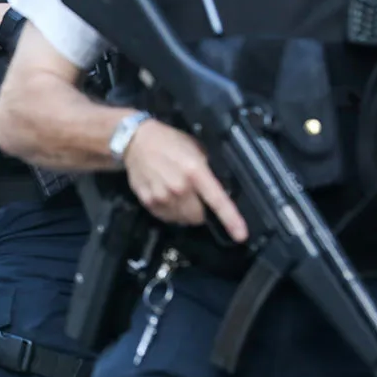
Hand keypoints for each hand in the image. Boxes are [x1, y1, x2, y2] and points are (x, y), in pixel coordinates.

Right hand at [122, 118, 248, 242]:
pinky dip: (169, 212)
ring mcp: (162, 196)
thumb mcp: (195, 150)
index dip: (231, 219)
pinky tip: (166, 196)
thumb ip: (207, 171)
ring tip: (178, 195)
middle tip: (195, 198)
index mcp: (195, 171)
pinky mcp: (148, 201)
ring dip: (184, 213)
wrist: (136, 141)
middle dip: (200, 211)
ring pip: (182, 219)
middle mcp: (179, 187)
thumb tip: (220, 189)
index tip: (241, 235)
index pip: (217, 200)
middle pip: (198, 217)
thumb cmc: (169, 142)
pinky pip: (166, 217)